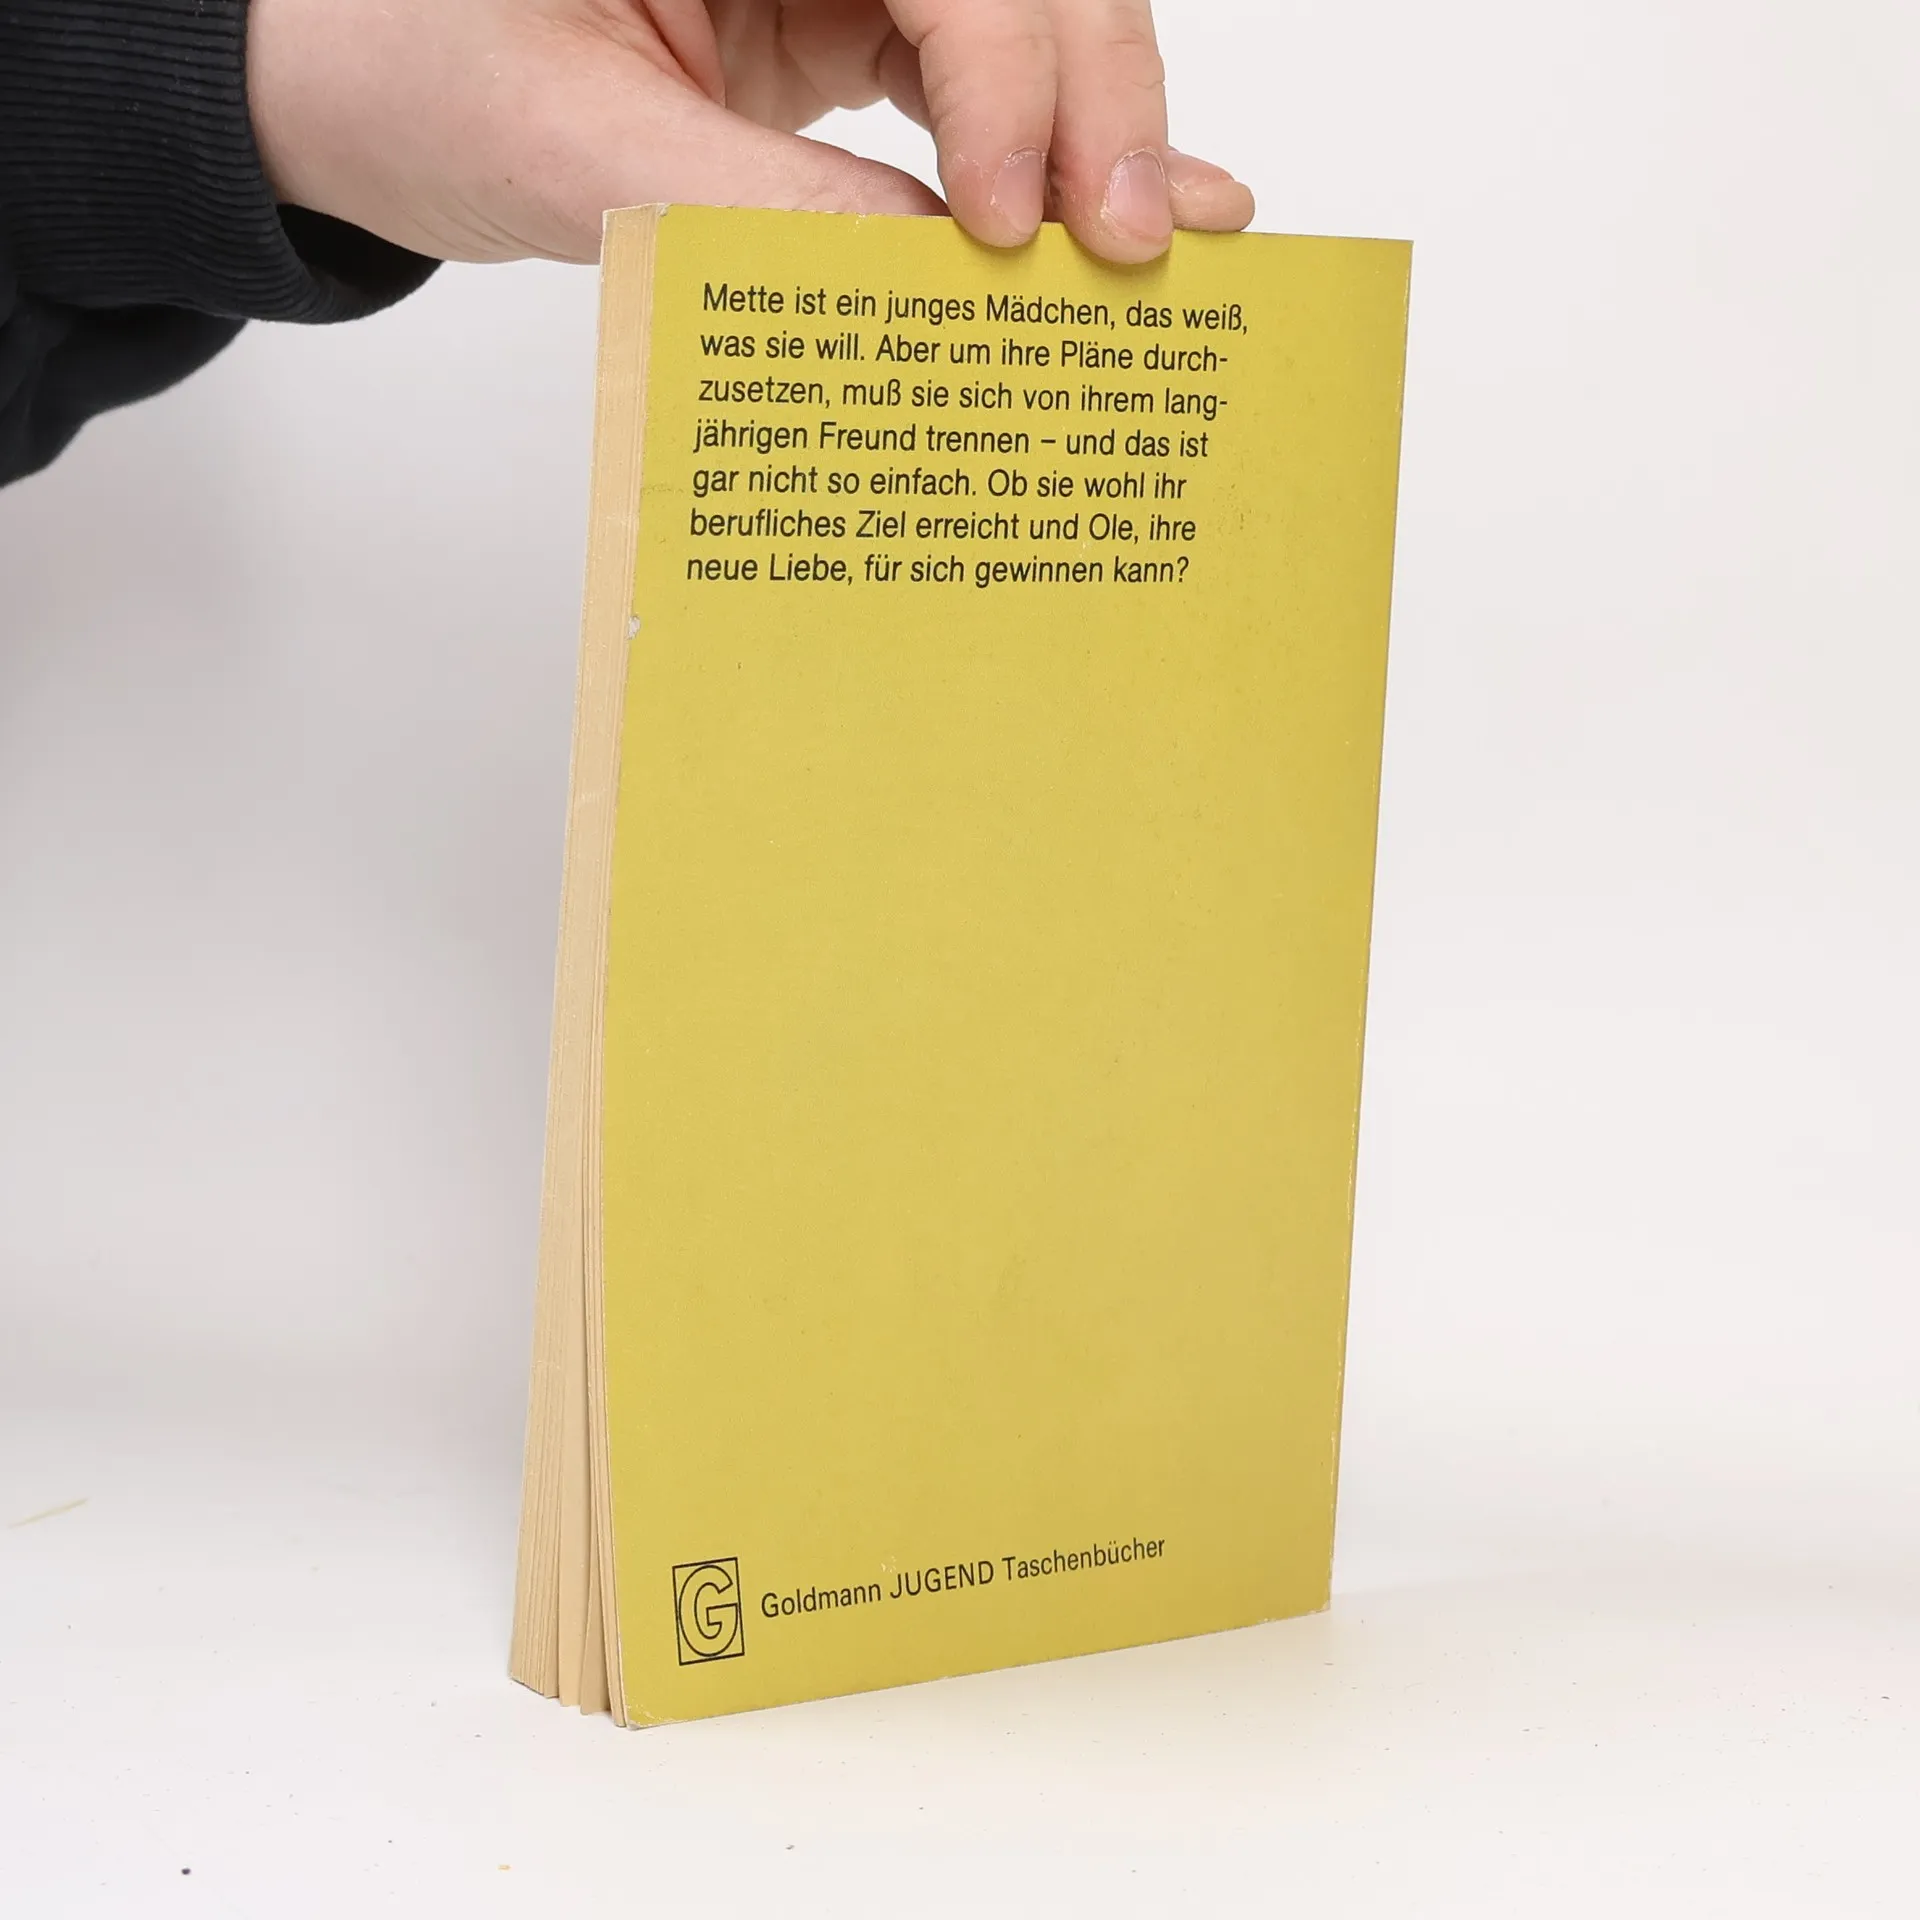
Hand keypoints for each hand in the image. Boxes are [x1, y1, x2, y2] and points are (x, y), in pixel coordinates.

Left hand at [246, 0, 1253, 267]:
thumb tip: (938, 295)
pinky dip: (1033, 160)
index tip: (1017, 231)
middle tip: (1131, 250)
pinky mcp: (840, 35)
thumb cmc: (412, 71)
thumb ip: (764, 212)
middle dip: (1089, 109)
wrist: (344, 89)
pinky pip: (966, 88)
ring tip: (1165, 246)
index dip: (1008, 84)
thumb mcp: (579, 149)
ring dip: (1094, 138)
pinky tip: (1108, 217)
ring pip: (1020, 29)